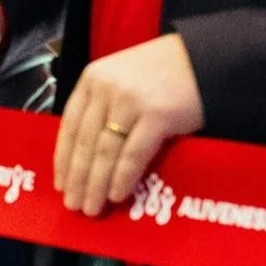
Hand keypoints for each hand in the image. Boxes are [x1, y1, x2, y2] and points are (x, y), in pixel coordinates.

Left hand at [55, 33, 205, 216]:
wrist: (205, 58)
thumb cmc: (163, 72)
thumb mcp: (121, 79)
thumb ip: (104, 107)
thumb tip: (87, 155)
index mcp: (92, 79)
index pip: (69, 125)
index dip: (63, 158)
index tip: (59, 183)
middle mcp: (106, 88)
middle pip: (83, 142)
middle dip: (76, 178)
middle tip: (73, 205)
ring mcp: (130, 102)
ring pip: (104, 151)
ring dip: (95, 184)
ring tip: (91, 207)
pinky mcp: (157, 116)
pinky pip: (133, 154)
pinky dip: (122, 177)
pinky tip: (116, 195)